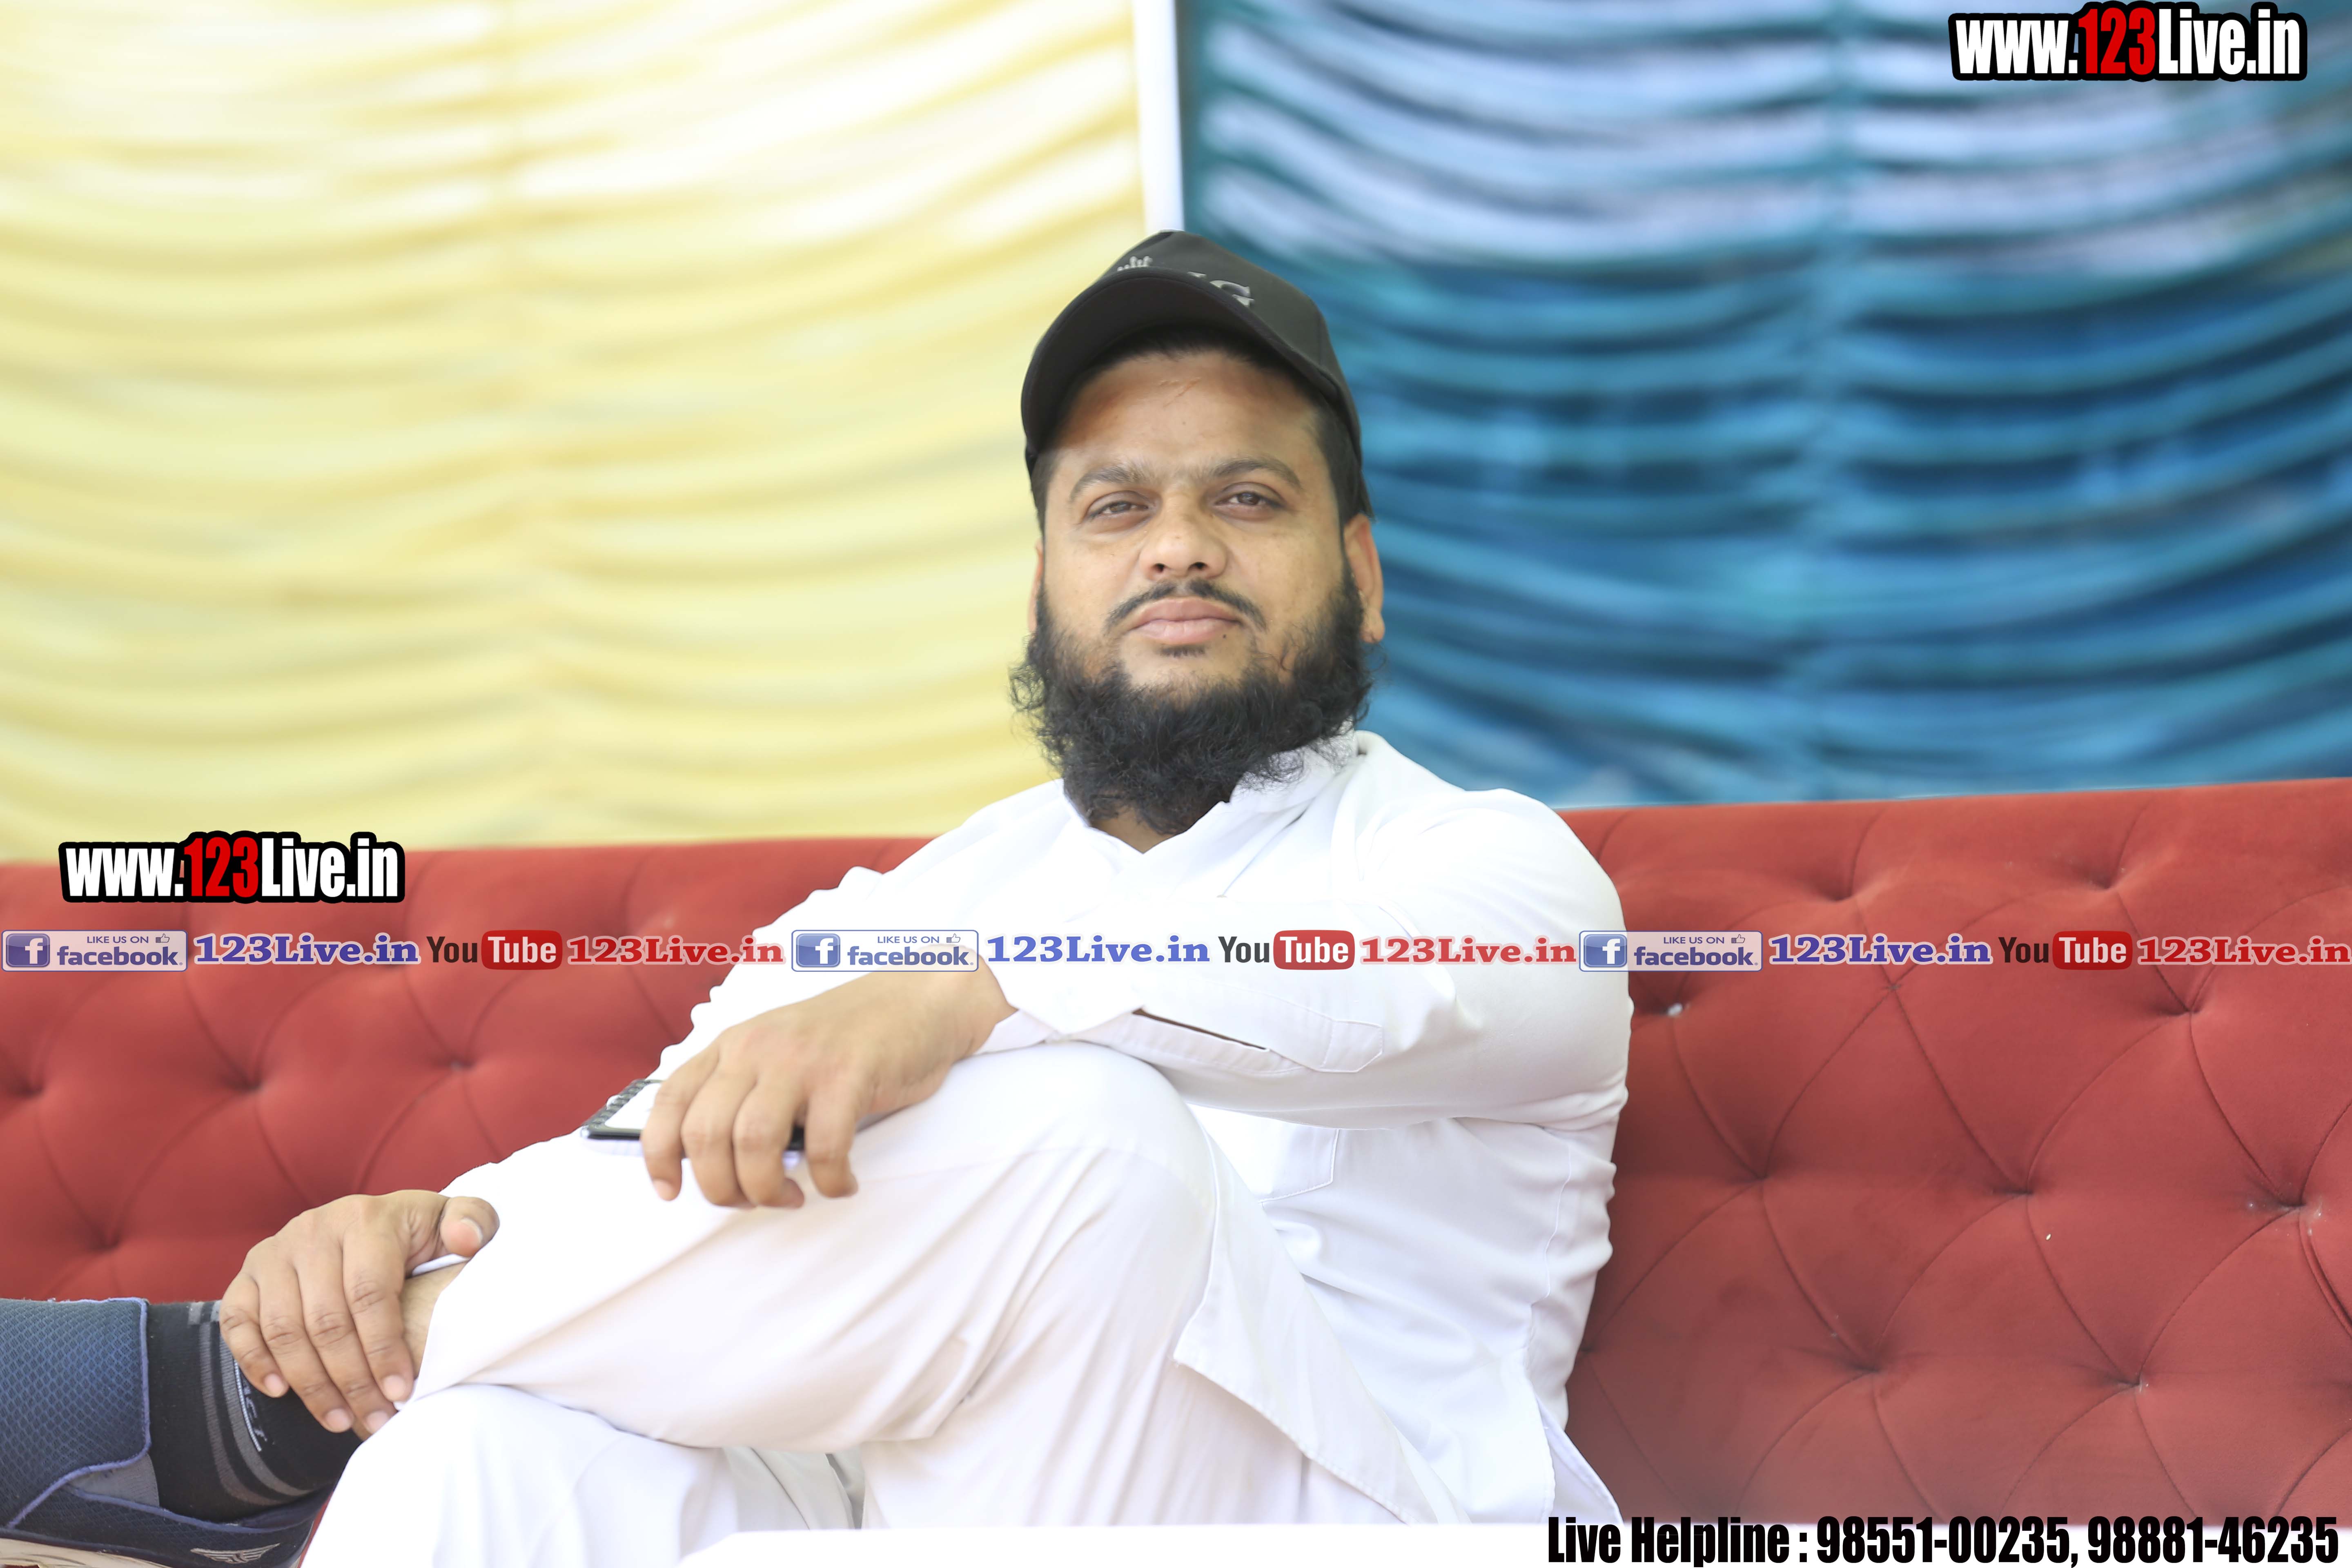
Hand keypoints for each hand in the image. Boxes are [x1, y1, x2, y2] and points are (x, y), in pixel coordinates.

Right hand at [219, 1191, 499, 1436]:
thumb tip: (467, 1240)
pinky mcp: (246, 1275)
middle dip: (352, 1380)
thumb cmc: (417, 1235)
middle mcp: (313, 1231)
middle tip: (375, 1419)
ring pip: (284, 1329)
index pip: (370, 1294)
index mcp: (366, 1219)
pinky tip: (282, 1392)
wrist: (369, 1224)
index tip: (403, 1391)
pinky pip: (238, 1322)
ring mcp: (274, 1252)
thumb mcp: (452, 1222)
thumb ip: (473, 1223)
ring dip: (311, 1384)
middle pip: (326, 1320)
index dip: (384, 1348)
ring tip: (341, 1421)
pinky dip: (255, 1360)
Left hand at [641, 961, 1013, 1208]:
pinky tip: (842, 1183)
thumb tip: (711, 1162)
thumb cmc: (846, 1040)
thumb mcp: (777, 1052)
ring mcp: (801, 1059)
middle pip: (707, 1135)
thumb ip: (742, 1093)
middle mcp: (756, 1048)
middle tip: (752, 1201)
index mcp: (732, 1045)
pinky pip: (825, 1147)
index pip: (671, 1101)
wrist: (915, 1001)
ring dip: (767, 1189)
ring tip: (792, 1197)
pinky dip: (830, 1180)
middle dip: (722, 1188)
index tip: (670, 1192)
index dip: (659, 1155)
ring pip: (753, 1144)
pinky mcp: (848, 1075)